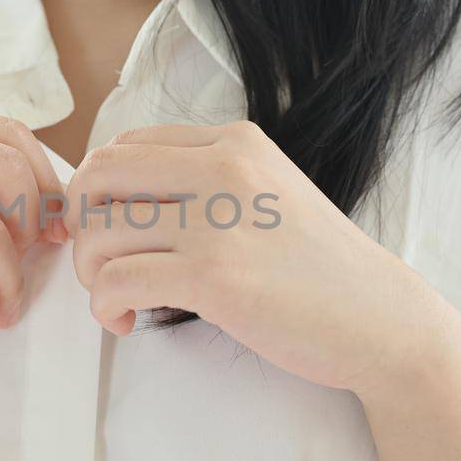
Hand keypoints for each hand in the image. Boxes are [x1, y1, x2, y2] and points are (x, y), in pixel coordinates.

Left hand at [64, 121, 452, 398]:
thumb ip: (204, 182)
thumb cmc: (317, 268)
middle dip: (80, 224)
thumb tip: (116, 198)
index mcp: (234, 141)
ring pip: (99, 233)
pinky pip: (117, 281)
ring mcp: (218, 221)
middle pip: (98, 176)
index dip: (97, 190)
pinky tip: (126, 320)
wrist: (380, 319)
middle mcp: (223, 167)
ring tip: (118, 298)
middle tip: (100, 262)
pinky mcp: (213, 276)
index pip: (124, 144)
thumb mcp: (266, 193)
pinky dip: (105, 306)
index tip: (107, 228)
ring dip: (91, 274)